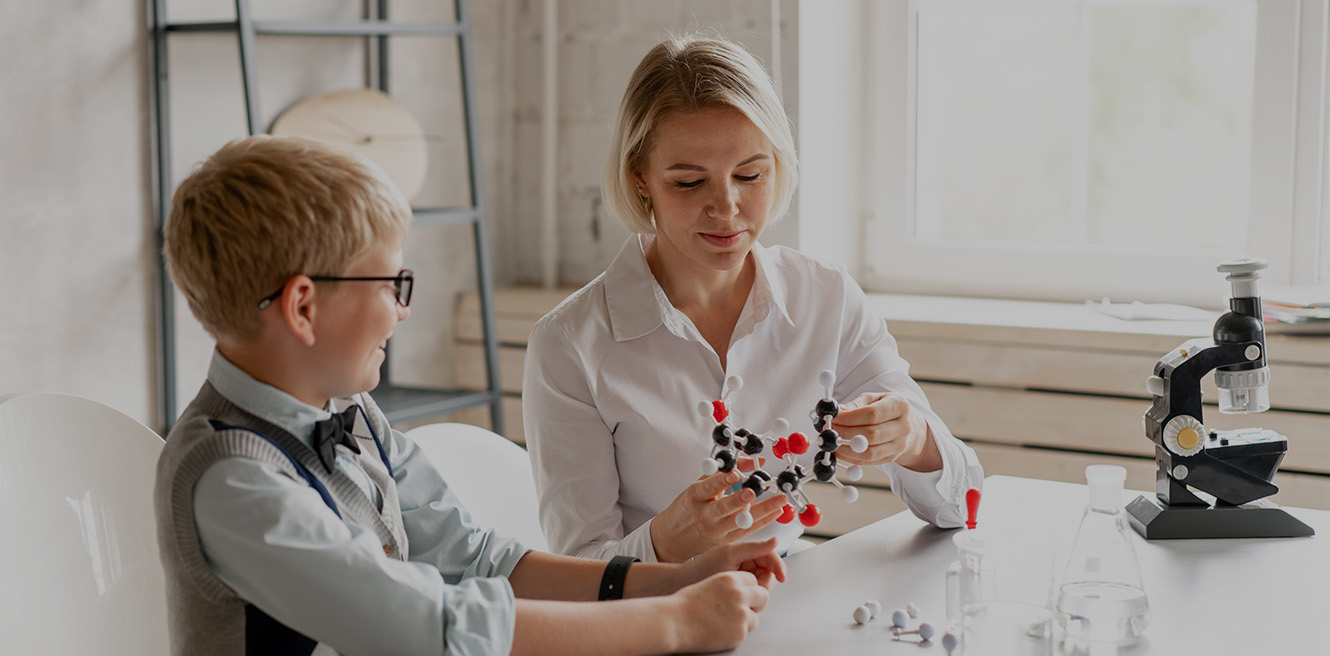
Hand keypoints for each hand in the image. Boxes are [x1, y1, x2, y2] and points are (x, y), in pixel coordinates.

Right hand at [650, 463, 788, 562]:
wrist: (672, 539)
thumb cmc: (686, 508)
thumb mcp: (697, 487)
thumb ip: (722, 472)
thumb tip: (751, 461)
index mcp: (695, 497)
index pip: (709, 487)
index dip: (722, 481)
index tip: (735, 474)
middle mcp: (705, 515)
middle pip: (724, 508)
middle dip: (740, 499)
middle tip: (753, 492)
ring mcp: (716, 531)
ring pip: (740, 522)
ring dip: (762, 511)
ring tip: (779, 502)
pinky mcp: (725, 542)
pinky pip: (747, 531)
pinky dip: (763, 521)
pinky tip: (776, 512)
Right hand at [669, 571, 770, 652]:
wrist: (673, 622)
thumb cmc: (684, 605)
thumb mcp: (710, 584)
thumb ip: (729, 587)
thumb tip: (741, 592)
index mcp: (730, 579)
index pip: (753, 580)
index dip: (748, 589)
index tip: (743, 595)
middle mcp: (738, 594)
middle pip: (763, 595)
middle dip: (755, 603)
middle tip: (742, 609)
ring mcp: (741, 613)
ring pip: (755, 617)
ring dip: (744, 620)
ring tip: (724, 622)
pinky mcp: (740, 632)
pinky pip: (746, 632)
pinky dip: (735, 633)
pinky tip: (720, 630)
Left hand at [681, 537, 786, 589]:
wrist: (685, 584)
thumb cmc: (703, 566)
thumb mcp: (729, 554)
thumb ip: (753, 548)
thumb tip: (775, 540)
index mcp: (746, 551)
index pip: (770, 557)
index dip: (778, 566)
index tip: (782, 576)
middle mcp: (747, 563)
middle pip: (769, 574)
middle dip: (763, 583)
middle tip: (750, 588)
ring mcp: (743, 577)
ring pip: (762, 587)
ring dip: (755, 593)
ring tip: (737, 593)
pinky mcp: (739, 590)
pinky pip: (752, 595)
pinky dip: (749, 600)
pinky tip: (735, 599)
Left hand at [831, 393, 941, 470]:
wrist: (908, 425)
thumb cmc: (886, 408)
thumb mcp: (873, 399)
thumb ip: (855, 405)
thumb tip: (835, 412)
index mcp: (899, 406)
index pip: (872, 414)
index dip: (850, 418)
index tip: (833, 418)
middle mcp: (903, 426)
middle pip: (871, 435)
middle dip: (845, 434)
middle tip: (828, 432)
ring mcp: (900, 445)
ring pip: (870, 452)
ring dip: (846, 450)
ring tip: (831, 443)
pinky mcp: (892, 458)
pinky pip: (869, 462)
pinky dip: (851, 458)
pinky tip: (840, 451)